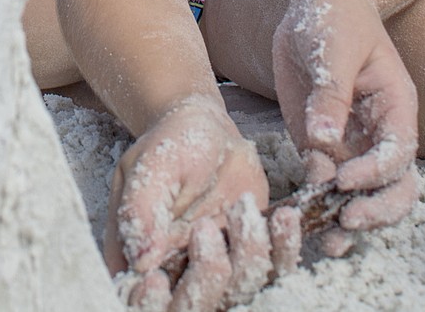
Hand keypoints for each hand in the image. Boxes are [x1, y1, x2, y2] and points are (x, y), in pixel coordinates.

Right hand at [105, 95, 300, 309]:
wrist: (204, 130)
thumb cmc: (168, 145)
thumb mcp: (147, 168)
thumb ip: (140, 210)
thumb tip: (140, 260)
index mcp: (141, 258)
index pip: (141, 301)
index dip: (149, 303)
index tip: (158, 278)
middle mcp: (179, 273)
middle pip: (193, 307)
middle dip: (204, 279)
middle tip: (205, 230)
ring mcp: (219, 269)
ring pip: (239, 292)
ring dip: (246, 255)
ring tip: (240, 207)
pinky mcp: (252, 255)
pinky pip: (276, 268)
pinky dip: (284, 248)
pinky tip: (283, 218)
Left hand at [272, 0, 418, 254]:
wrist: (319, 2)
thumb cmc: (335, 15)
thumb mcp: (332, 46)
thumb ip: (329, 92)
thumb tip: (323, 139)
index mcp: (394, 106)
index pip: (397, 154)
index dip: (374, 174)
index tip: (343, 180)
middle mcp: (377, 131)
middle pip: (393, 187)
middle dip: (373, 211)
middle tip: (342, 223)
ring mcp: (350, 140)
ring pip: (361, 194)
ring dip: (344, 219)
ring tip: (323, 241)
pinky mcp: (320, 142)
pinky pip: (324, 180)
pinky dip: (314, 201)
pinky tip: (297, 216)